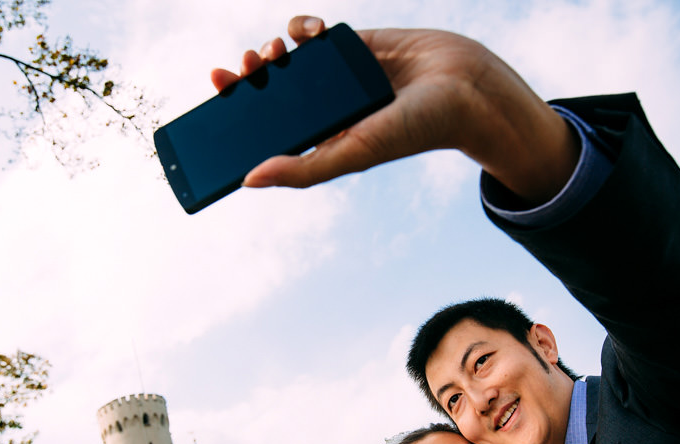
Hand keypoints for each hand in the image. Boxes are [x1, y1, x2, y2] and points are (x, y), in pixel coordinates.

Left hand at [211, 16, 578, 203]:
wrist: (463, 85)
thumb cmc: (413, 130)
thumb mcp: (352, 154)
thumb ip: (303, 170)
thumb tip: (249, 180)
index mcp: (321, 138)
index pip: (267, 129)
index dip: (237, 113)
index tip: (216, 95)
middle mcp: (324, 107)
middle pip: (269, 91)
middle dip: (246, 79)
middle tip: (235, 72)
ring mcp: (335, 75)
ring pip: (285, 59)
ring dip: (269, 53)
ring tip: (270, 53)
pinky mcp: (351, 44)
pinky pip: (311, 32)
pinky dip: (301, 27)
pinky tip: (305, 32)